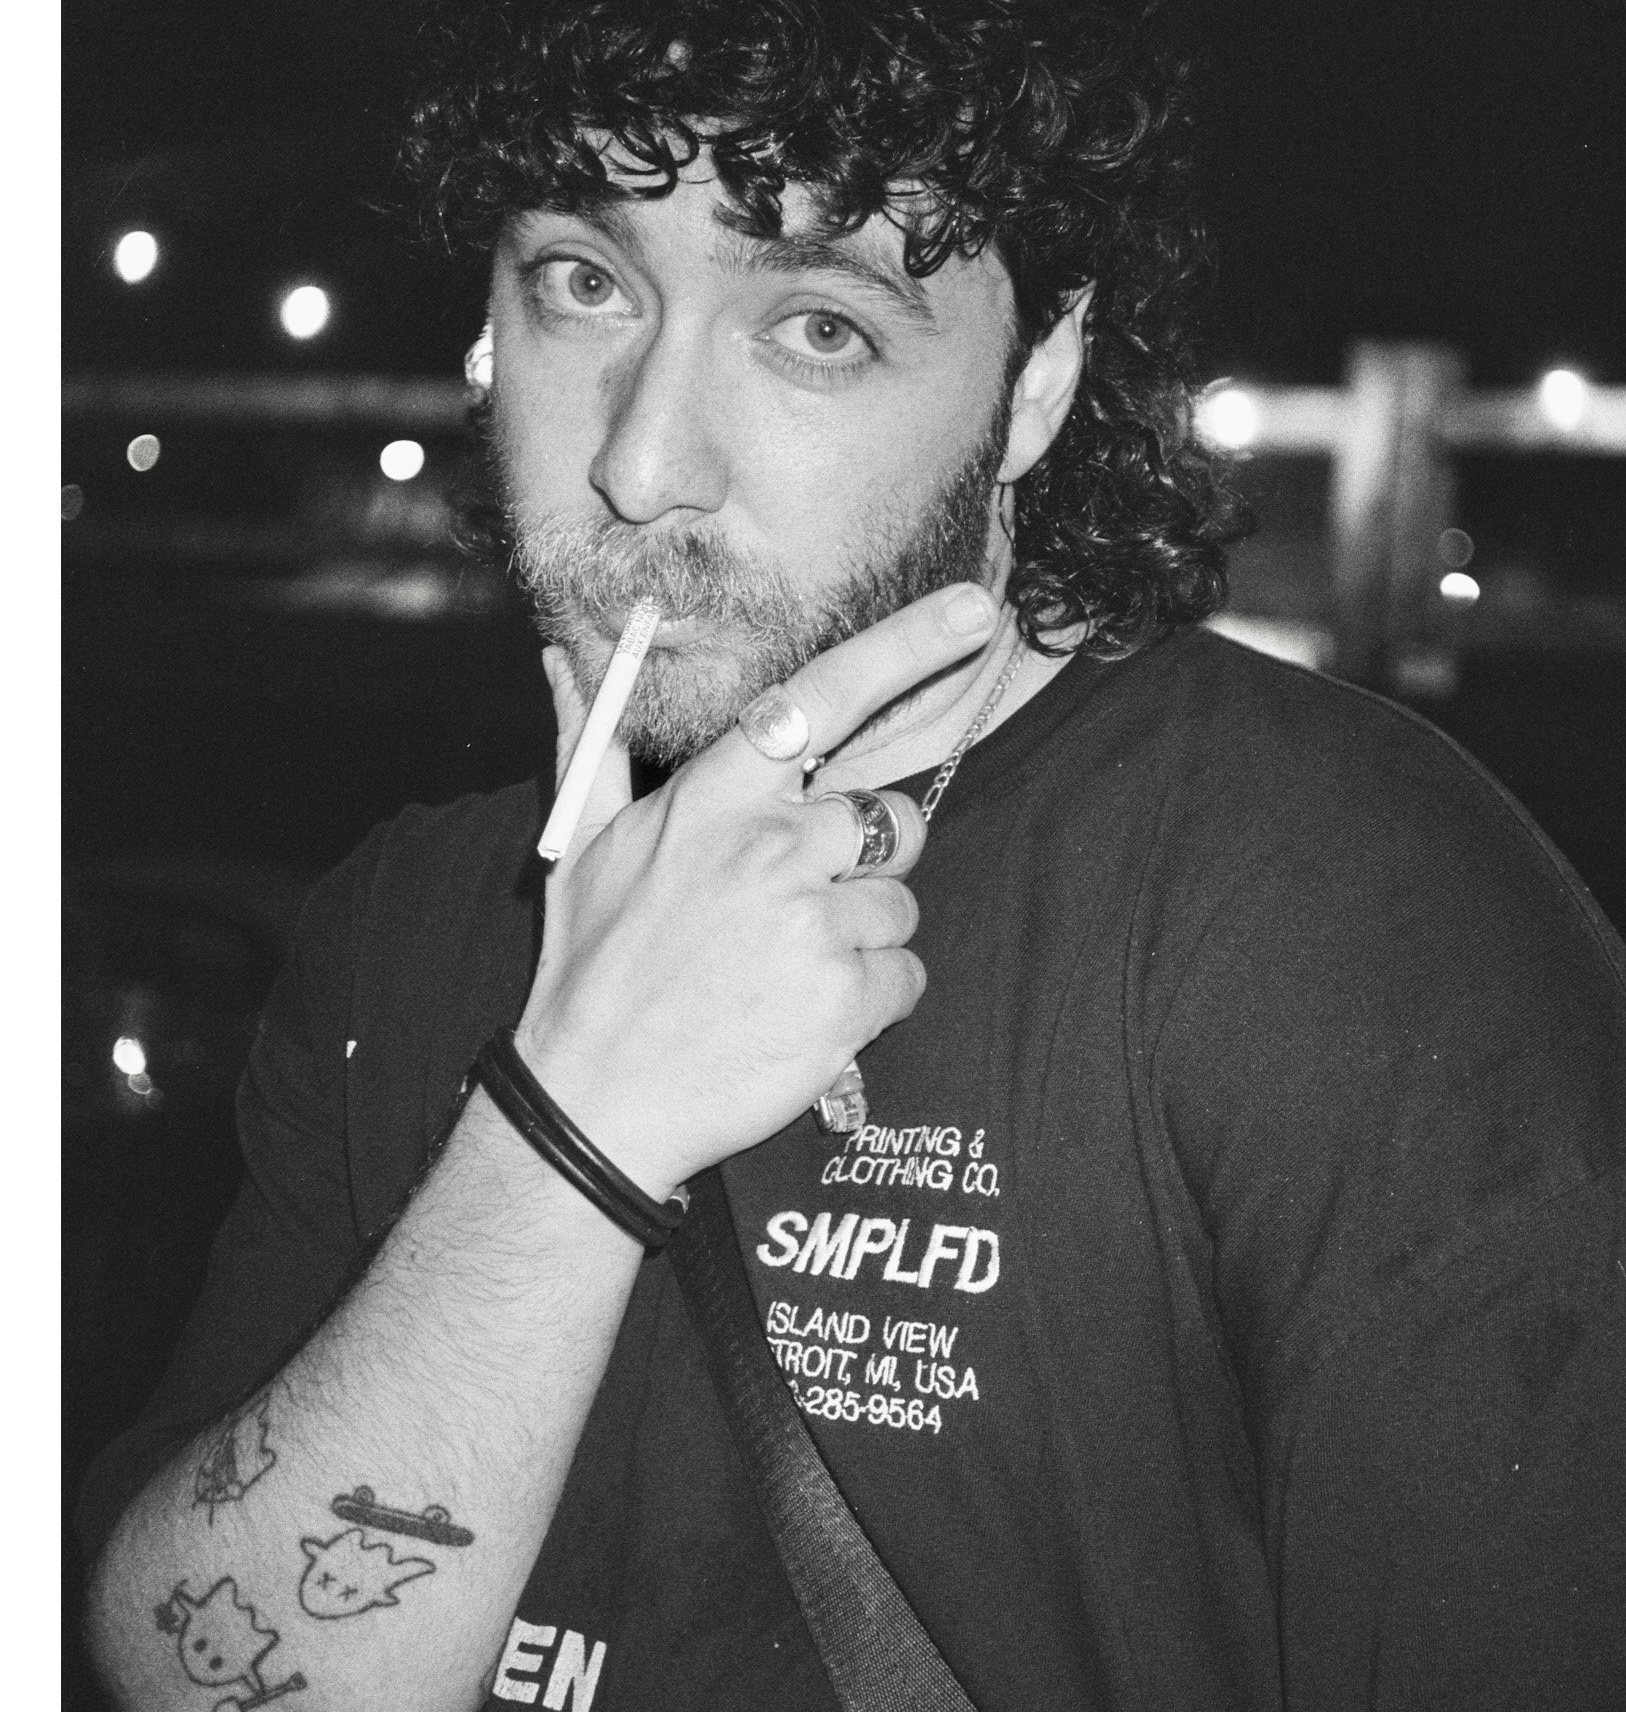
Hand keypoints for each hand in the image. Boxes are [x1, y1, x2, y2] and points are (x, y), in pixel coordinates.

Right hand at [515, 584, 998, 1198]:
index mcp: (716, 799)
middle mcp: (772, 849)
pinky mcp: (845, 1001)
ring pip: (901, 904)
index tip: (974, 609)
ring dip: (862, 938)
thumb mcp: (585, 841)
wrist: (596, 1102)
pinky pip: (907, 976)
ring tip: (786, 971)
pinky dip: (871, 1000)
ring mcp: (812, 926)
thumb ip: (591, 738)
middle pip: (894, 818)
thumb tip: (564, 653)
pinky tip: (806, 1015)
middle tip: (801, 903)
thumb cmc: (593, 966)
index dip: (906, 644)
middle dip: (867, 859)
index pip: (823, 698)